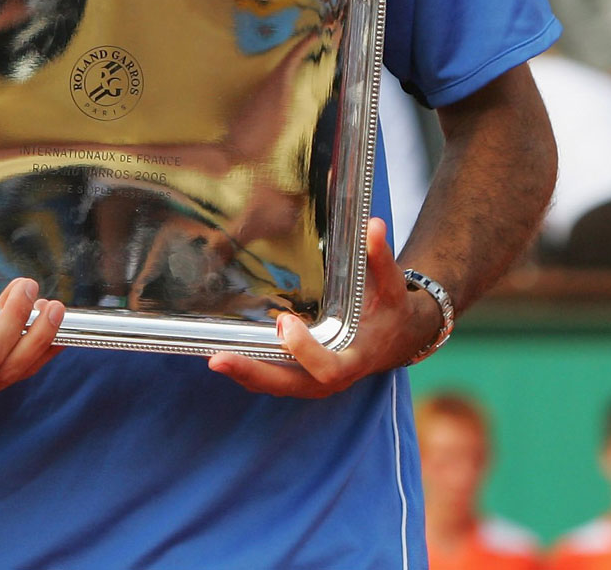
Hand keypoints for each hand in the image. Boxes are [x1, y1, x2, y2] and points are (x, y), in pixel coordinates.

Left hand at [206, 219, 440, 398]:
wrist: (397, 338)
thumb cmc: (391, 311)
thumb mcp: (391, 286)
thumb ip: (380, 258)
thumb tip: (374, 224)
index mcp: (355, 359)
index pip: (328, 369)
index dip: (305, 351)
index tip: (286, 321)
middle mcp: (333, 378)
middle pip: (290, 384)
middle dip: (254, 372)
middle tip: (219, 358)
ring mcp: (315, 381)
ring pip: (276, 385)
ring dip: (244, 373)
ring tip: (212, 356)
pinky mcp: (302, 376)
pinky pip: (273, 378)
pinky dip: (249, 370)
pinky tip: (221, 353)